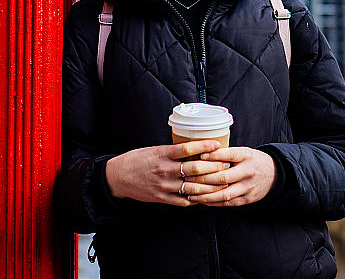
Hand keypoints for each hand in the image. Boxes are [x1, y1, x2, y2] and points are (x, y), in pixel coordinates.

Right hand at [104, 140, 231, 206]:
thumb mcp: (154, 150)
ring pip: (193, 187)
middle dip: (214, 167)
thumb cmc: (137, 160)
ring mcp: (164, 186)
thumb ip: (172, 151)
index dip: (205, 147)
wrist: (117, 177)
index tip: (218, 145)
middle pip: (195, 168)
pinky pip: (184, 200)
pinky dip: (197, 198)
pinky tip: (206, 196)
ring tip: (223, 182)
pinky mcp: (162, 198)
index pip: (188, 148)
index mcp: (163, 154)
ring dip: (210, 185)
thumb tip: (194, 149)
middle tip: (226, 165)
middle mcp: (165, 170)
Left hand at [184, 147, 276, 206]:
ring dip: (204, 194)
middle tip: (188, 176)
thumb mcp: (244, 151)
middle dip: (203, 178)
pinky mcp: (246, 199)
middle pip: (223, 177)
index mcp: (247, 156)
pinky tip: (200, 199)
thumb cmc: (253, 161)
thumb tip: (203, 151)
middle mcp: (248, 172)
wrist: (274, 175)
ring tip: (190, 192)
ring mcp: (247, 187)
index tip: (200, 155)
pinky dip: (212, 202)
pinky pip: (226, 203)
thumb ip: (227, 153)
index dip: (214, 155)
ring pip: (223, 193)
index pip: (229, 155)